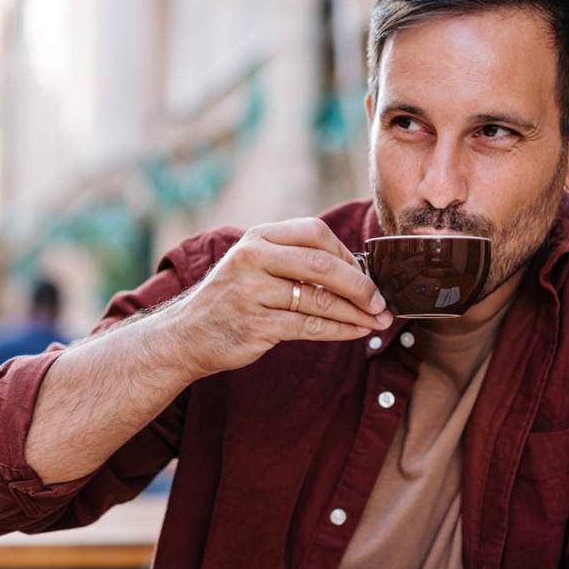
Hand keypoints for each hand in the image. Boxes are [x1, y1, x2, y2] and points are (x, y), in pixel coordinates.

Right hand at [167, 218, 391, 377]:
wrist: (187, 335)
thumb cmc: (231, 299)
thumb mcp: (254, 265)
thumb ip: (293, 260)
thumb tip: (355, 271)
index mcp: (258, 238)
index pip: (314, 233)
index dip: (346, 254)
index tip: (366, 273)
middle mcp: (253, 259)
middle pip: (321, 265)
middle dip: (359, 284)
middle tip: (381, 300)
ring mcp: (253, 292)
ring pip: (319, 300)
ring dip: (356, 312)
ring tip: (378, 320)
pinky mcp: (257, 325)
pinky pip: (310, 327)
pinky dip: (340, 330)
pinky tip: (358, 332)